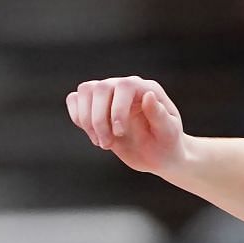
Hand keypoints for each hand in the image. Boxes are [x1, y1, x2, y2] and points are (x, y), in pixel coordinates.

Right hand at [66, 77, 186, 176]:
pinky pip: (74, 99)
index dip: (117, 109)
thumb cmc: (168, 143)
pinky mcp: (95, 105)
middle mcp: (126, 87)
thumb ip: (159, 115)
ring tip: (103, 143)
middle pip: (99, 88)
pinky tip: (93, 135)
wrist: (160, 155)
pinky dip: (77, 117)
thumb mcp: (169, 133)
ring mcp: (109, 94)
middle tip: (107, 145)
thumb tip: (148, 95)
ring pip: (85, 92)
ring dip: (86, 120)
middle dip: (99, 119)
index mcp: (147, 89)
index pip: (124, 86)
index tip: (120, 133)